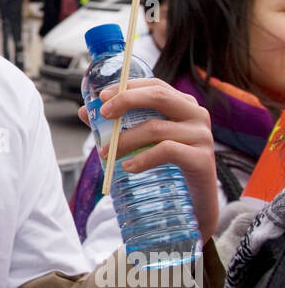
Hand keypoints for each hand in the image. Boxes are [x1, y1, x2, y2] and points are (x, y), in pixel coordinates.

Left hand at [78, 77, 218, 243]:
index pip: (154, 85)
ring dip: (125, 139)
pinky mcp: (203, 159)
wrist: (196, 202)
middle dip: (126, 101)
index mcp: (183, 104)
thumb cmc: (169, 165)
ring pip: (156, 128)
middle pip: (159, 96)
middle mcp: (196, 114)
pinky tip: (128, 166)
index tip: (101, 97)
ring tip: (106, 153)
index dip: (127, 87)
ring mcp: (202, 136)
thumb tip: (84, 112)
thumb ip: (118, 125)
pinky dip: (143, 158)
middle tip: (103, 114)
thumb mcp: (144, 141)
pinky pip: (167, 151)